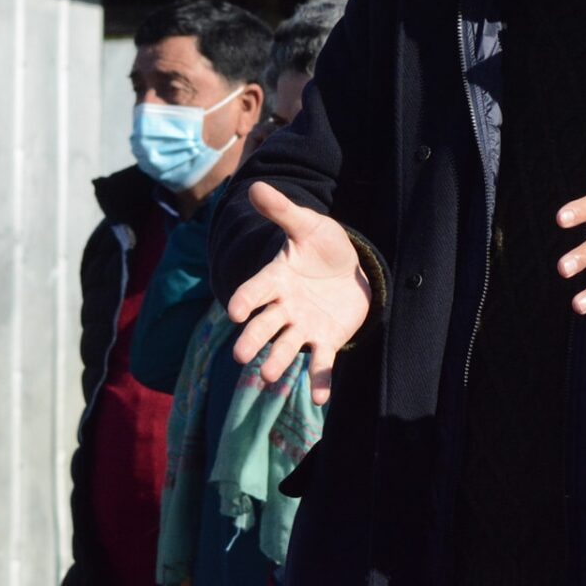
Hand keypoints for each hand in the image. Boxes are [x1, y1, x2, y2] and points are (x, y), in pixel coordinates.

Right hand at [226, 182, 371, 405]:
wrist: (350, 268)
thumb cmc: (323, 246)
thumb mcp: (308, 225)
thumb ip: (283, 211)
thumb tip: (255, 186)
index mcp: (276, 279)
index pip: (255, 291)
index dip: (244, 300)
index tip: (234, 312)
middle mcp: (283, 307)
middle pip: (263, 326)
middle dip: (253, 340)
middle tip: (242, 356)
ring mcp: (302, 327)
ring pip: (285, 348)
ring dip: (277, 363)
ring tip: (270, 377)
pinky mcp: (325, 341)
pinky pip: (319, 363)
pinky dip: (318, 381)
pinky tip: (319, 398)